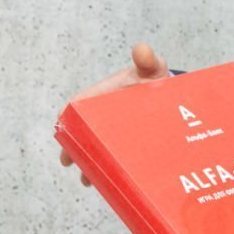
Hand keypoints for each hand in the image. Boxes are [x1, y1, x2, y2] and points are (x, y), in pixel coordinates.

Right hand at [60, 42, 166, 186]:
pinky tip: (106, 184)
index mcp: (101, 97)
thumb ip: (148, 60)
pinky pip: (108, 160)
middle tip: (69, 160)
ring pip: (93, 149)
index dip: (67, 117)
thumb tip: (142, 49)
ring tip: (88, 179)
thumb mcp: (152, 70)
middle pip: (80, 132)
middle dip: (73, 146)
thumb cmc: (155, 81)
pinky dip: (105, 171)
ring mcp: (110, 134)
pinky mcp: (122, 147)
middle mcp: (101, 117)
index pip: (77, 105)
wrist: (171, 98)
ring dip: (88, 163)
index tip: (62, 127)